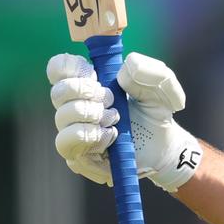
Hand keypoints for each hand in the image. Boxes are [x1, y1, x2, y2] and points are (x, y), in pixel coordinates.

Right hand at [48, 52, 202, 191]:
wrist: (164, 144)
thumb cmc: (157, 109)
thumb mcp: (161, 83)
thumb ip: (145, 69)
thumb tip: (121, 72)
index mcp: (88, 82)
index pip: (59, 68)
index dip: (72, 66)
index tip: (95, 73)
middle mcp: (75, 106)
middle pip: (58, 92)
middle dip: (86, 91)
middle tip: (112, 98)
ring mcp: (74, 131)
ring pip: (62, 117)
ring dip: (91, 115)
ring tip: (115, 118)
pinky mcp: (78, 156)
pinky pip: (68, 143)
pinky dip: (92, 136)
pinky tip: (112, 136)